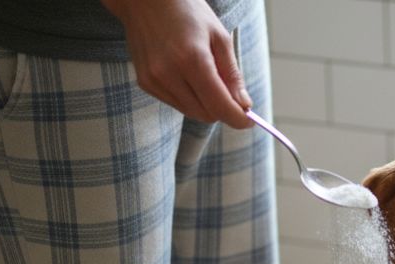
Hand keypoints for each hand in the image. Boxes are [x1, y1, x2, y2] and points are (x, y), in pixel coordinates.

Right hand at [102, 0, 251, 128]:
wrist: (146, 0)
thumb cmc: (188, 12)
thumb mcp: (219, 37)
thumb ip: (232, 74)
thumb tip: (244, 105)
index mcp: (192, 59)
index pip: (219, 106)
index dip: (238, 118)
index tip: (249, 120)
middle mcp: (169, 73)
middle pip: (206, 114)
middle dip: (222, 110)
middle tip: (230, 93)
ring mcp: (154, 80)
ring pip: (190, 112)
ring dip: (205, 105)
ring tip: (206, 77)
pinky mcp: (145, 82)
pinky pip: (175, 103)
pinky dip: (188, 98)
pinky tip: (187, 75)